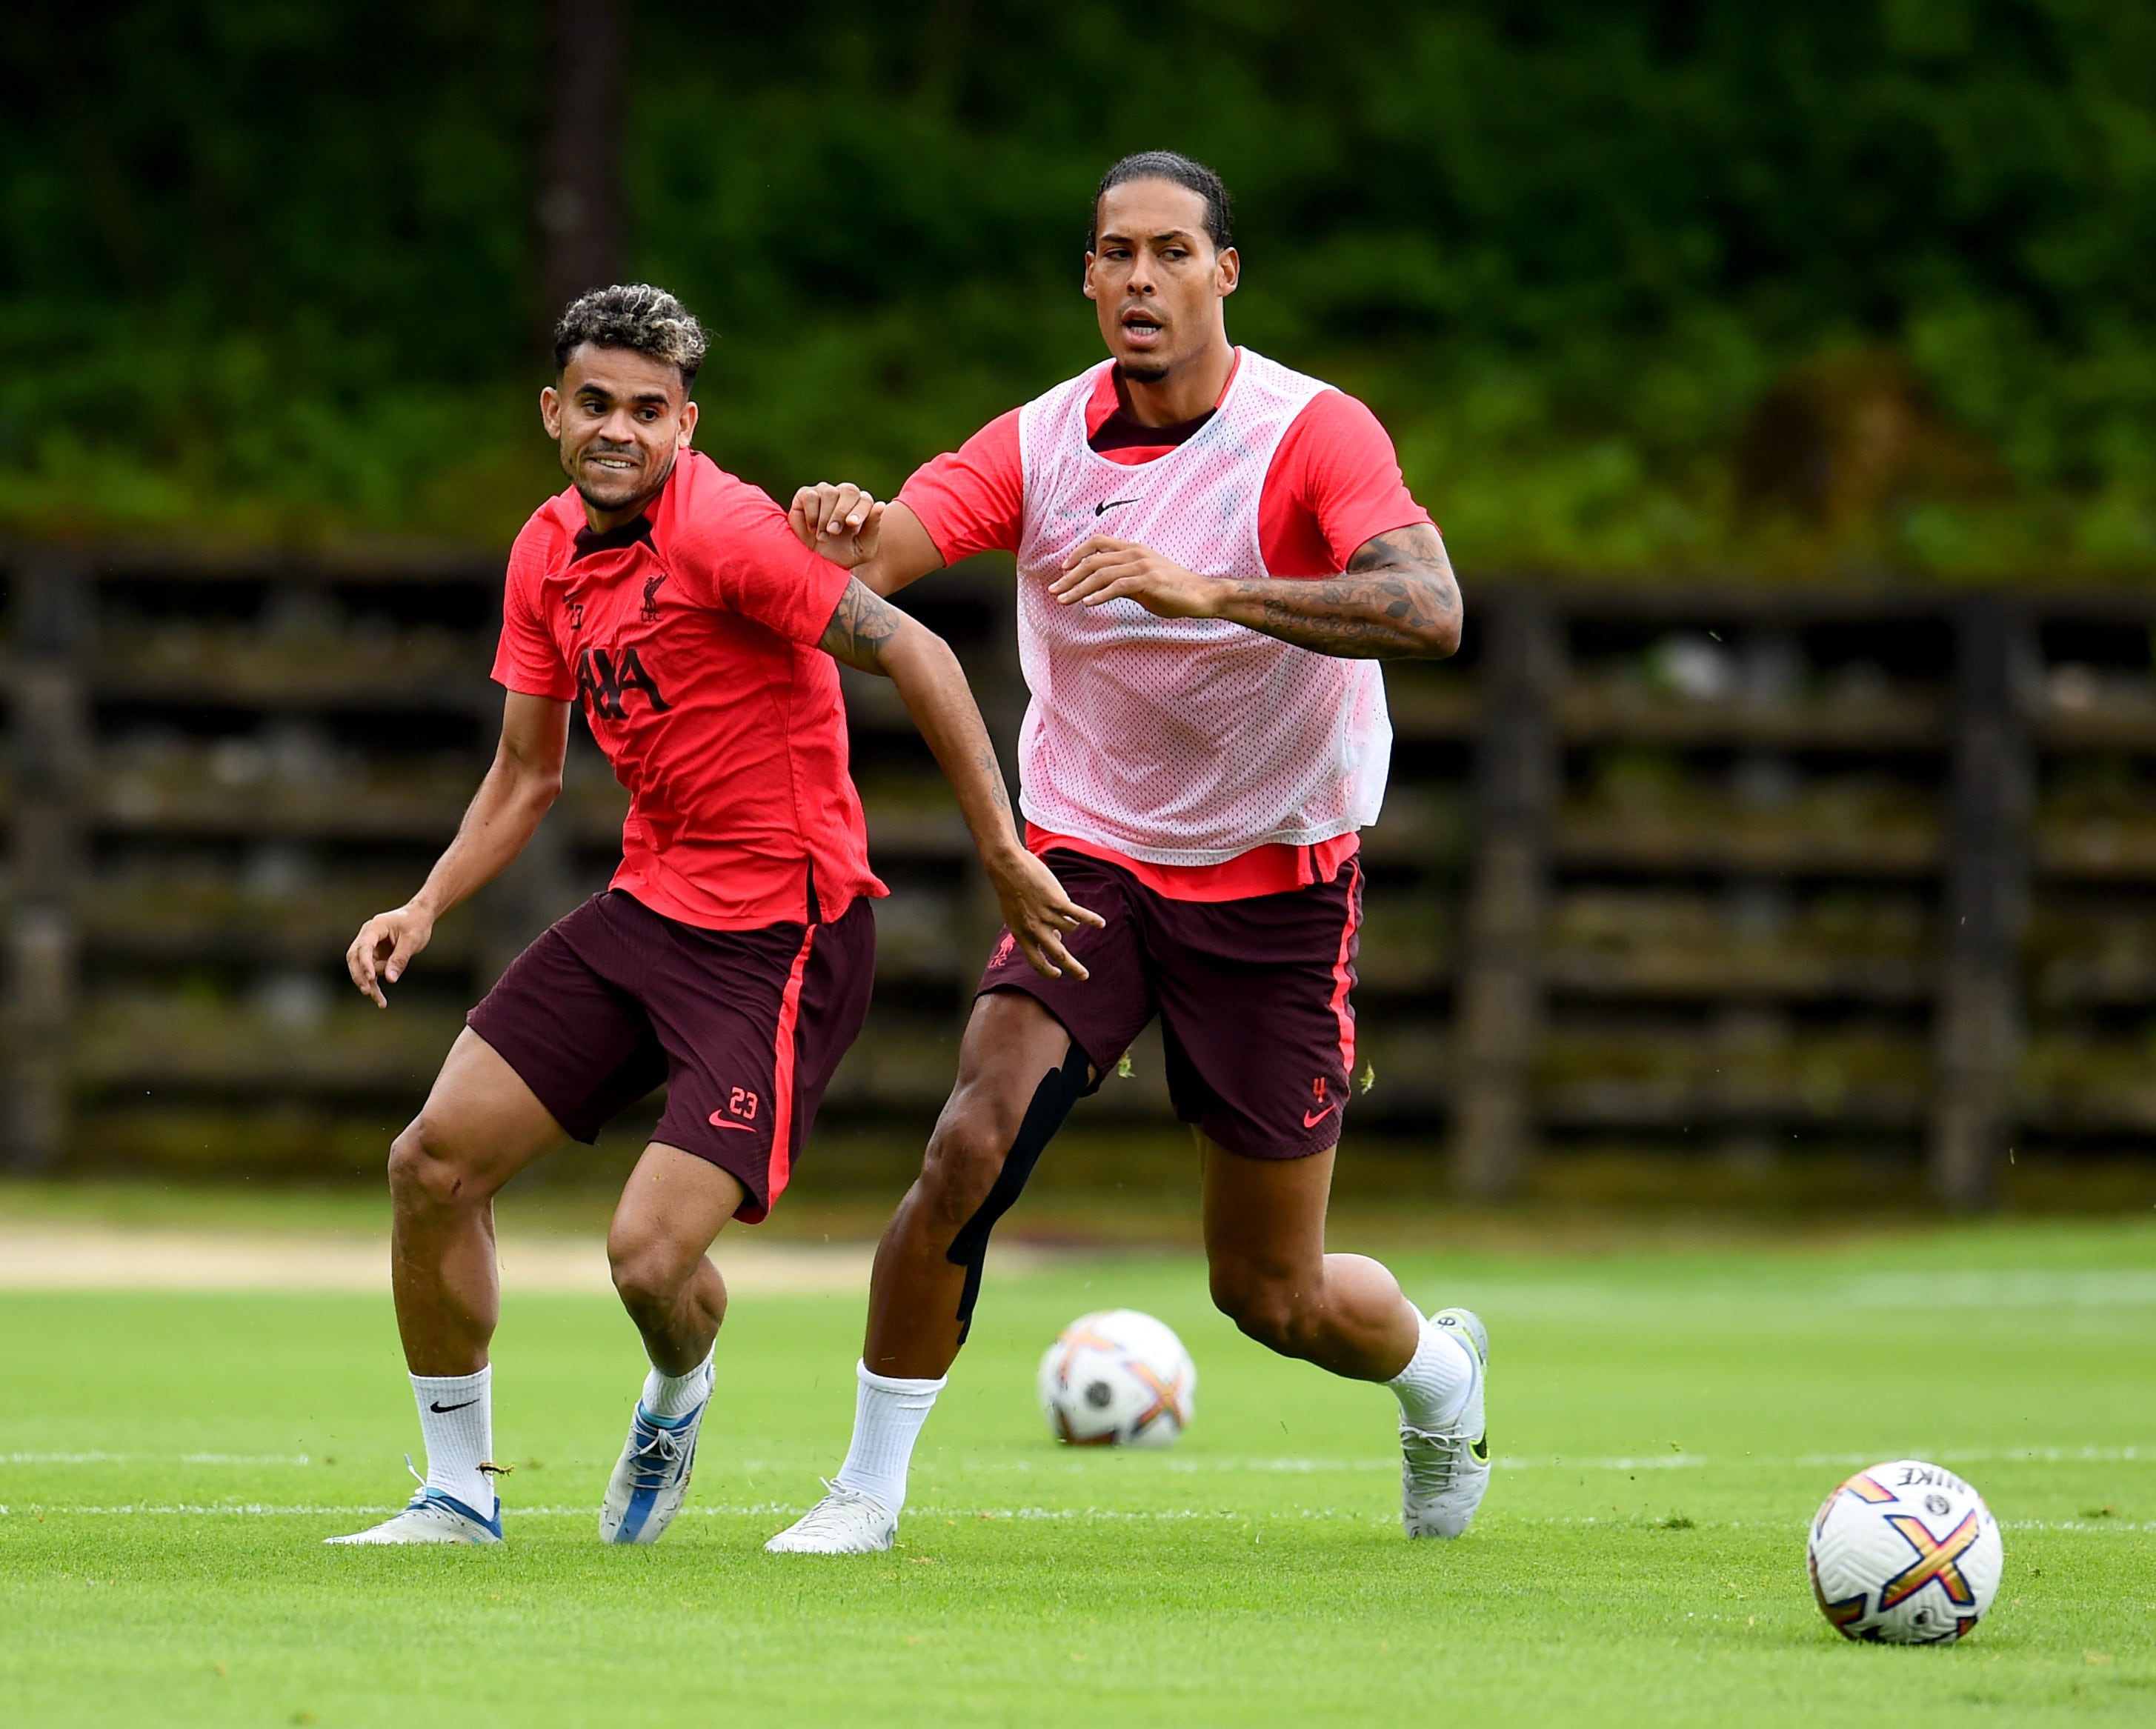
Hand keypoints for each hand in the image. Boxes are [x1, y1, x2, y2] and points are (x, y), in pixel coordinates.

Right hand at [347, 904, 434, 1006]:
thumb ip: (400, 959)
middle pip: (355, 958)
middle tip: (367, 991)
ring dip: (369, 984)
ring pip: (362, 968)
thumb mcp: (412, 940)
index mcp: (375, 927)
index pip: (364, 946)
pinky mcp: (375, 956)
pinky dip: (375, 984)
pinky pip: (371, 972)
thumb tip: (390, 979)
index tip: (370, 977)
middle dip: (360, 976)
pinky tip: (380, 1000)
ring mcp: (369, 947)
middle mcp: (367, 936)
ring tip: (381, 1001)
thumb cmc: (416, 924)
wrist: (419, 917)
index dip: (365, 963)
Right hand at [788, 481, 885, 568]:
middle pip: (849, 490)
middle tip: (834, 532)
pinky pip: (810, 496)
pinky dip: (811, 514)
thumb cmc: (844, 555)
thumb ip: (873, 527)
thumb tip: (881, 504)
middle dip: (841, 512)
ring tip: (823, 536)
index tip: (852, 524)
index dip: (860, 510)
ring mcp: (825, 492)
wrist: (818, 564)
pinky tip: (812, 529)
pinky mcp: (805, 495)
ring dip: (825, 517)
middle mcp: (844, 494)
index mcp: (862, 505)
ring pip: (829, 492)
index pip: (865, 499)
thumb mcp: (863, 548)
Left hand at [988, 851, 1106, 980]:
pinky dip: (1092, 920)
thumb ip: (1034, 929)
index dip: (1047, 971)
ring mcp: (1047, 916)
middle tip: (1084, 976)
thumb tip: (1057, 937)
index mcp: (1021, 935)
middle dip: (1073, 968)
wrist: (1008, 867)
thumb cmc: (1011, 889)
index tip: (1057, 974)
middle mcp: (1035, 929)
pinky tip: (1101, 923)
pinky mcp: (1058, 902)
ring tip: (1064, 908)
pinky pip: (1080, 915)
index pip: (1036, 961)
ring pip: (1070, 928)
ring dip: (1071, 921)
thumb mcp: (1017, 916)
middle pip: (1059, 955)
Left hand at [1047, 536, 1227, 617]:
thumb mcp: (1143, 580)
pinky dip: (1100, 595)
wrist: (1201, 595)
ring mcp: (1142, 566)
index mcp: (1132, 550)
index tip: (1063, 569)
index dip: (1078, 553)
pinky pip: (1118, 586)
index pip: (1098, 543)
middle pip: (1093, 561)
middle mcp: (1134, 553)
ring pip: (1101, 574)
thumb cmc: (1173, 589)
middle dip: (1070, 577)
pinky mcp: (1148, 581)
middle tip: (1054, 591)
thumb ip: (1123, 580)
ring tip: (1063, 600)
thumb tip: (1102, 588)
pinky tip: (1087, 604)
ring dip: (1078, 588)